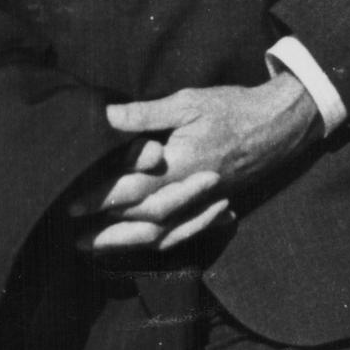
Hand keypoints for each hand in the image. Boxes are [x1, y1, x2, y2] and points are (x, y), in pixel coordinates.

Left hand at [79, 76, 320, 253]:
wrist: (279, 126)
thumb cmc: (233, 109)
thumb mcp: (188, 102)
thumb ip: (146, 114)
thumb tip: (107, 117)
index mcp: (179, 166)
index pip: (129, 189)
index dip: (99, 198)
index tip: (70, 204)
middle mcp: (188, 192)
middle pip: (139, 219)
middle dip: (105, 229)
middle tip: (72, 235)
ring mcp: (201, 203)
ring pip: (159, 233)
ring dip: (125, 241)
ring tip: (95, 247)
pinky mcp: (209, 205)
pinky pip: (180, 233)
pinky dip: (156, 242)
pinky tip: (137, 243)